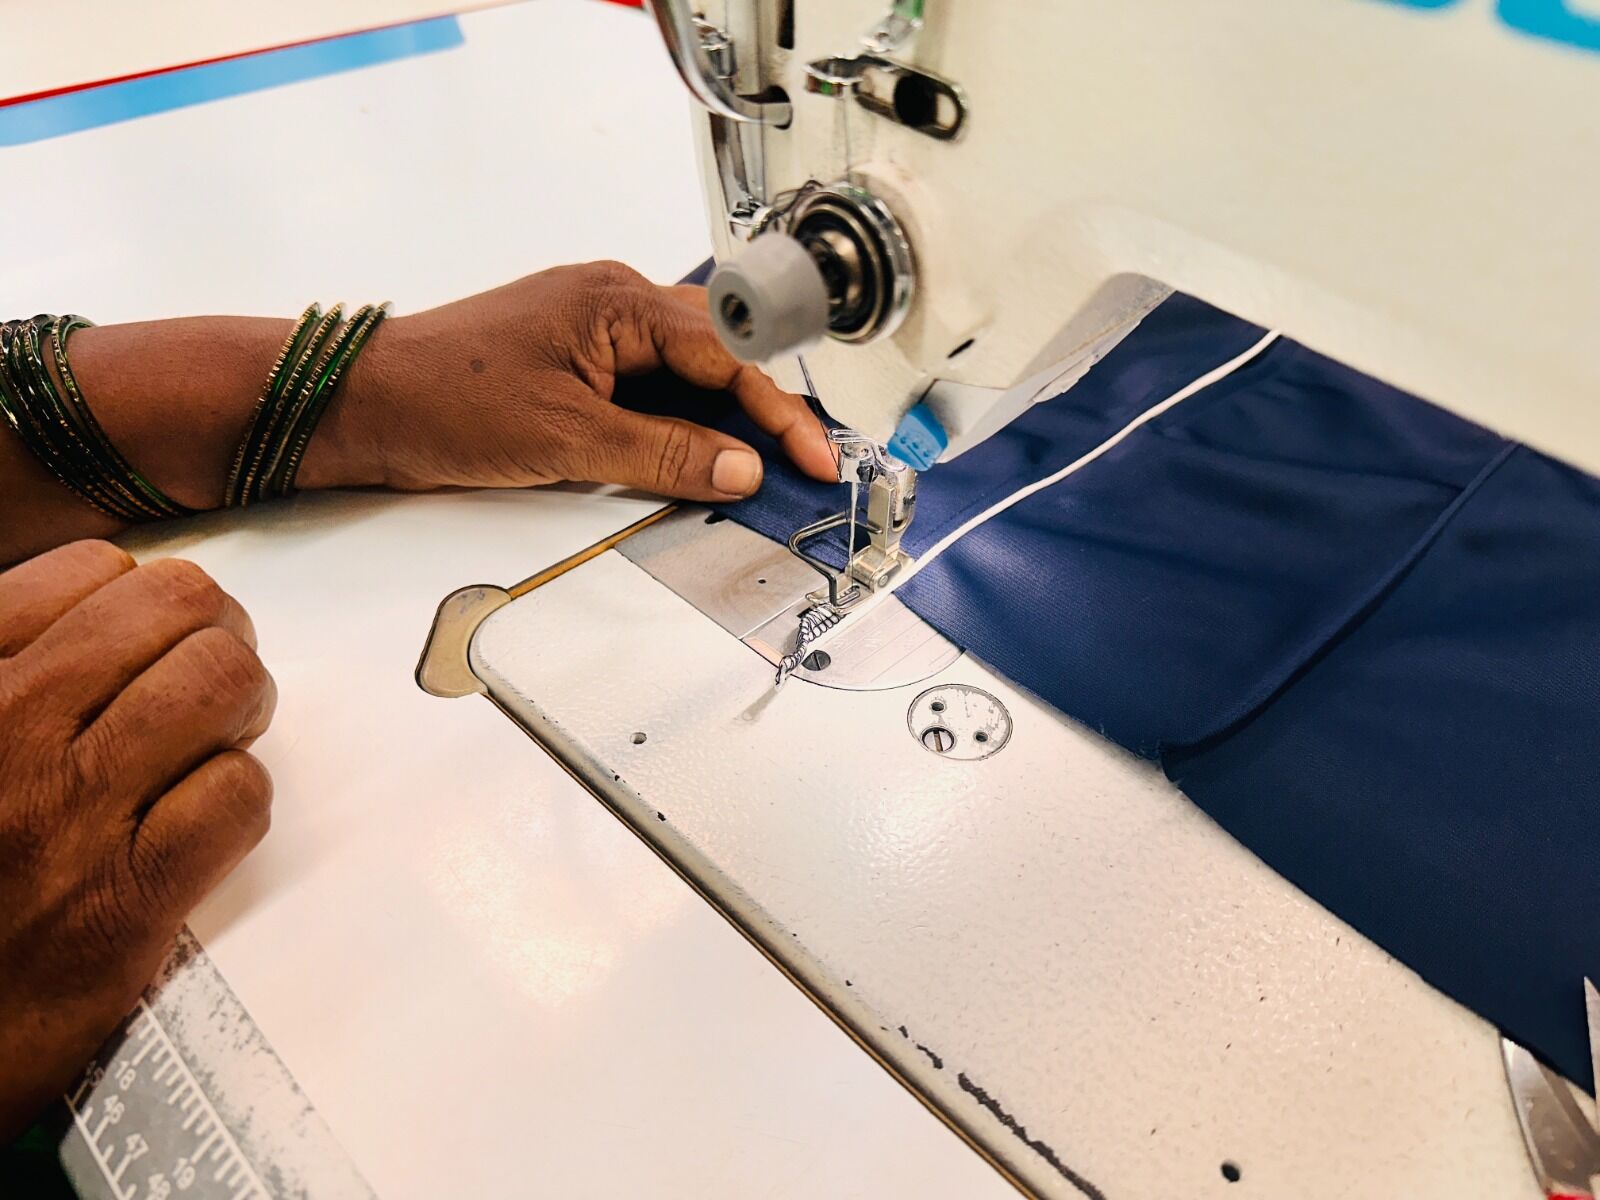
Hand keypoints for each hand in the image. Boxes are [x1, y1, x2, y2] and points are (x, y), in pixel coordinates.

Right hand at [0, 541, 275, 1138]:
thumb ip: (20, 662)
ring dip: (241, 708)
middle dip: (216, 638)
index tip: (148, 646)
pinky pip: (236, 792)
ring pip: (221, 683)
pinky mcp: (122, 901)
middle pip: (180, 608)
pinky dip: (238, 797)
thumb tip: (114, 597)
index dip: (147, 603)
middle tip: (207, 688)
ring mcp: (64, 815)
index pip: (94, 571)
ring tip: (215, 743)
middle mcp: (4, 730)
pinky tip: (200, 823)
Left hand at [316, 261, 837, 500]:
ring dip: (720, 423)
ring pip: (684, 375)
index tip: (815, 460)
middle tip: (801, 468)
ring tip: (756, 472)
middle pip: (718, 357)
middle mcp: (611, 303)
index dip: (780, 414)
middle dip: (763, 414)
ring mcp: (590, 329)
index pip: (729, 356)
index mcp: (619, 302)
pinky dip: (675, 426)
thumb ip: (664, 454)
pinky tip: (689, 461)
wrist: (358, 405)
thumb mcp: (568, 440)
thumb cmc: (443, 403)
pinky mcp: (571, 360)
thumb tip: (741, 470)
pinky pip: (646, 389)